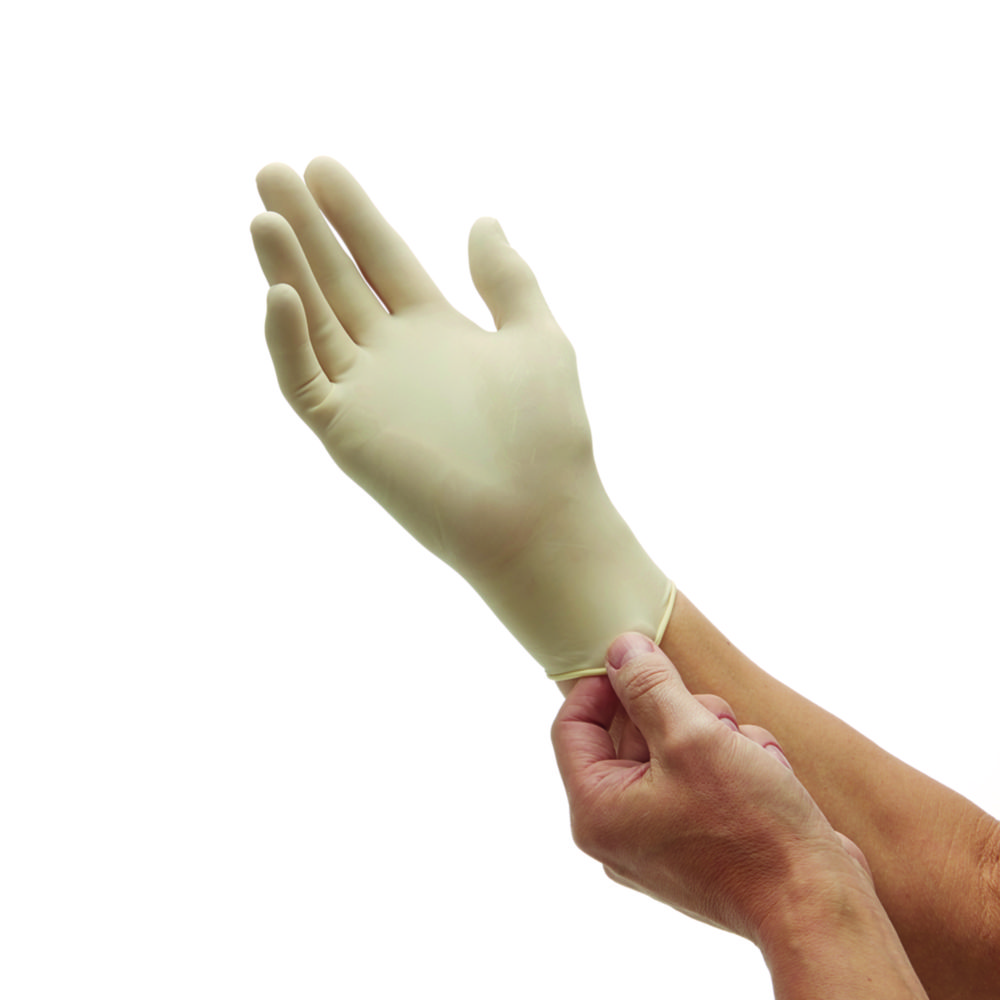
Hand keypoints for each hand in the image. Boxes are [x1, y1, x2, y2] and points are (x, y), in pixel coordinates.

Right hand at [251, 159, 591, 575]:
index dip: (352, 214)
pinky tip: (281, 293)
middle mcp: (392, 356)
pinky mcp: (347, 431)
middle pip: (336, 279)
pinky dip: (288, 340)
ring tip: (264, 216)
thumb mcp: (535, 336)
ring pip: (312, 320)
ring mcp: (365, 392)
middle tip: (270, 173)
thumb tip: (484, 218)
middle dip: (305, 227)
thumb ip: (507, 279)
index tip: (322, 166)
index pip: (380, 259)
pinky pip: (303, 380)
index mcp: (433, 329)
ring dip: (286, 269)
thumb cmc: (546, 432)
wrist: (539, 516)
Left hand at [552, 632, 872, 942]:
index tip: (639, 658)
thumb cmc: (749, 829)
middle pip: (632, 734)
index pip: (573, 726)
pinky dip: (738, 764)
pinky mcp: (705, 843)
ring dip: (717, 736)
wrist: (817, 906)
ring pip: (678, 748)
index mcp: (597, 811)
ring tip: (750, 755)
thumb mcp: (691, 737)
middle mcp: (623, 830)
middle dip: (679, 713)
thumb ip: (648, 686)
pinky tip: (768, 778)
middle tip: (714, 720)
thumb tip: (620, 649)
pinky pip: (707, 777)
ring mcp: (665, 839)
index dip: (602, 683)